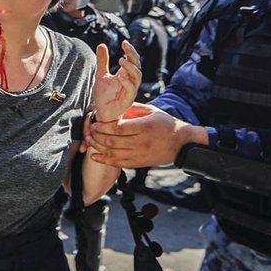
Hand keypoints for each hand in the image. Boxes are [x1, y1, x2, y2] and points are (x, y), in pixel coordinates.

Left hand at [84, 102, 200, 167]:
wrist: (181, 144)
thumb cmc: (165, 124)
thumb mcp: (151, 111)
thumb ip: (132, 108)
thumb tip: (114, 106)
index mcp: (144, 127)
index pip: (118, 128)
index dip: (103, 126)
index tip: (95, 122)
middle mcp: (141, 143)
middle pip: (112, 141)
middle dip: (97, 136)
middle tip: (90, 130)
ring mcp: (140, 155)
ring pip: (113, 153)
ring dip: (98, 147)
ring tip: (89, 140)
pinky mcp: (139, 163)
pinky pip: (119, 164)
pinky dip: (105, 160)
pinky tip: (95, 156)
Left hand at [91, 40, 141, 123]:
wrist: (101, 113)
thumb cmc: (104, 96)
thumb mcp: (101, 75)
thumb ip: (102, 61)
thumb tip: (102, 44)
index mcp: (126, 75)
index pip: (133, 60)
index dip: (130, 51)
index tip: (124, 42)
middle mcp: (130, 82)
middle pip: (137, 66)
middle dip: (133, 55)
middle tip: (125, 46)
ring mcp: (130, 91)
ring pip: (137, 77)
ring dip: (131, 67)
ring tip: (121, 60)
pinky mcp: (127, 101)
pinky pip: (131, 90)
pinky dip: (126, 82)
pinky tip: (119, 76)